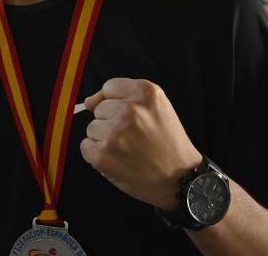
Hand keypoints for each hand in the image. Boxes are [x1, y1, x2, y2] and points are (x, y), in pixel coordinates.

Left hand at [78, 78, 201, 209]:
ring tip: (128, 150)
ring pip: (92, 128)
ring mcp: (114, 132)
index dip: (116, 103)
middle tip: (134, 138)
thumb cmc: (168, 143)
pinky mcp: (102, 154)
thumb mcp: (157, 108)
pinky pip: (86, 146)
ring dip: (104, 140)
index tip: (129, 118)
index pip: (110, 87)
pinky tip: (118, 160)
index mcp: (145, 92)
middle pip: (99, 109)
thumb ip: (124, 97)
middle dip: (111, 122)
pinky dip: (97, 155)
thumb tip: (88, 102)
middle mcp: (129, 109)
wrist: (181, 179)